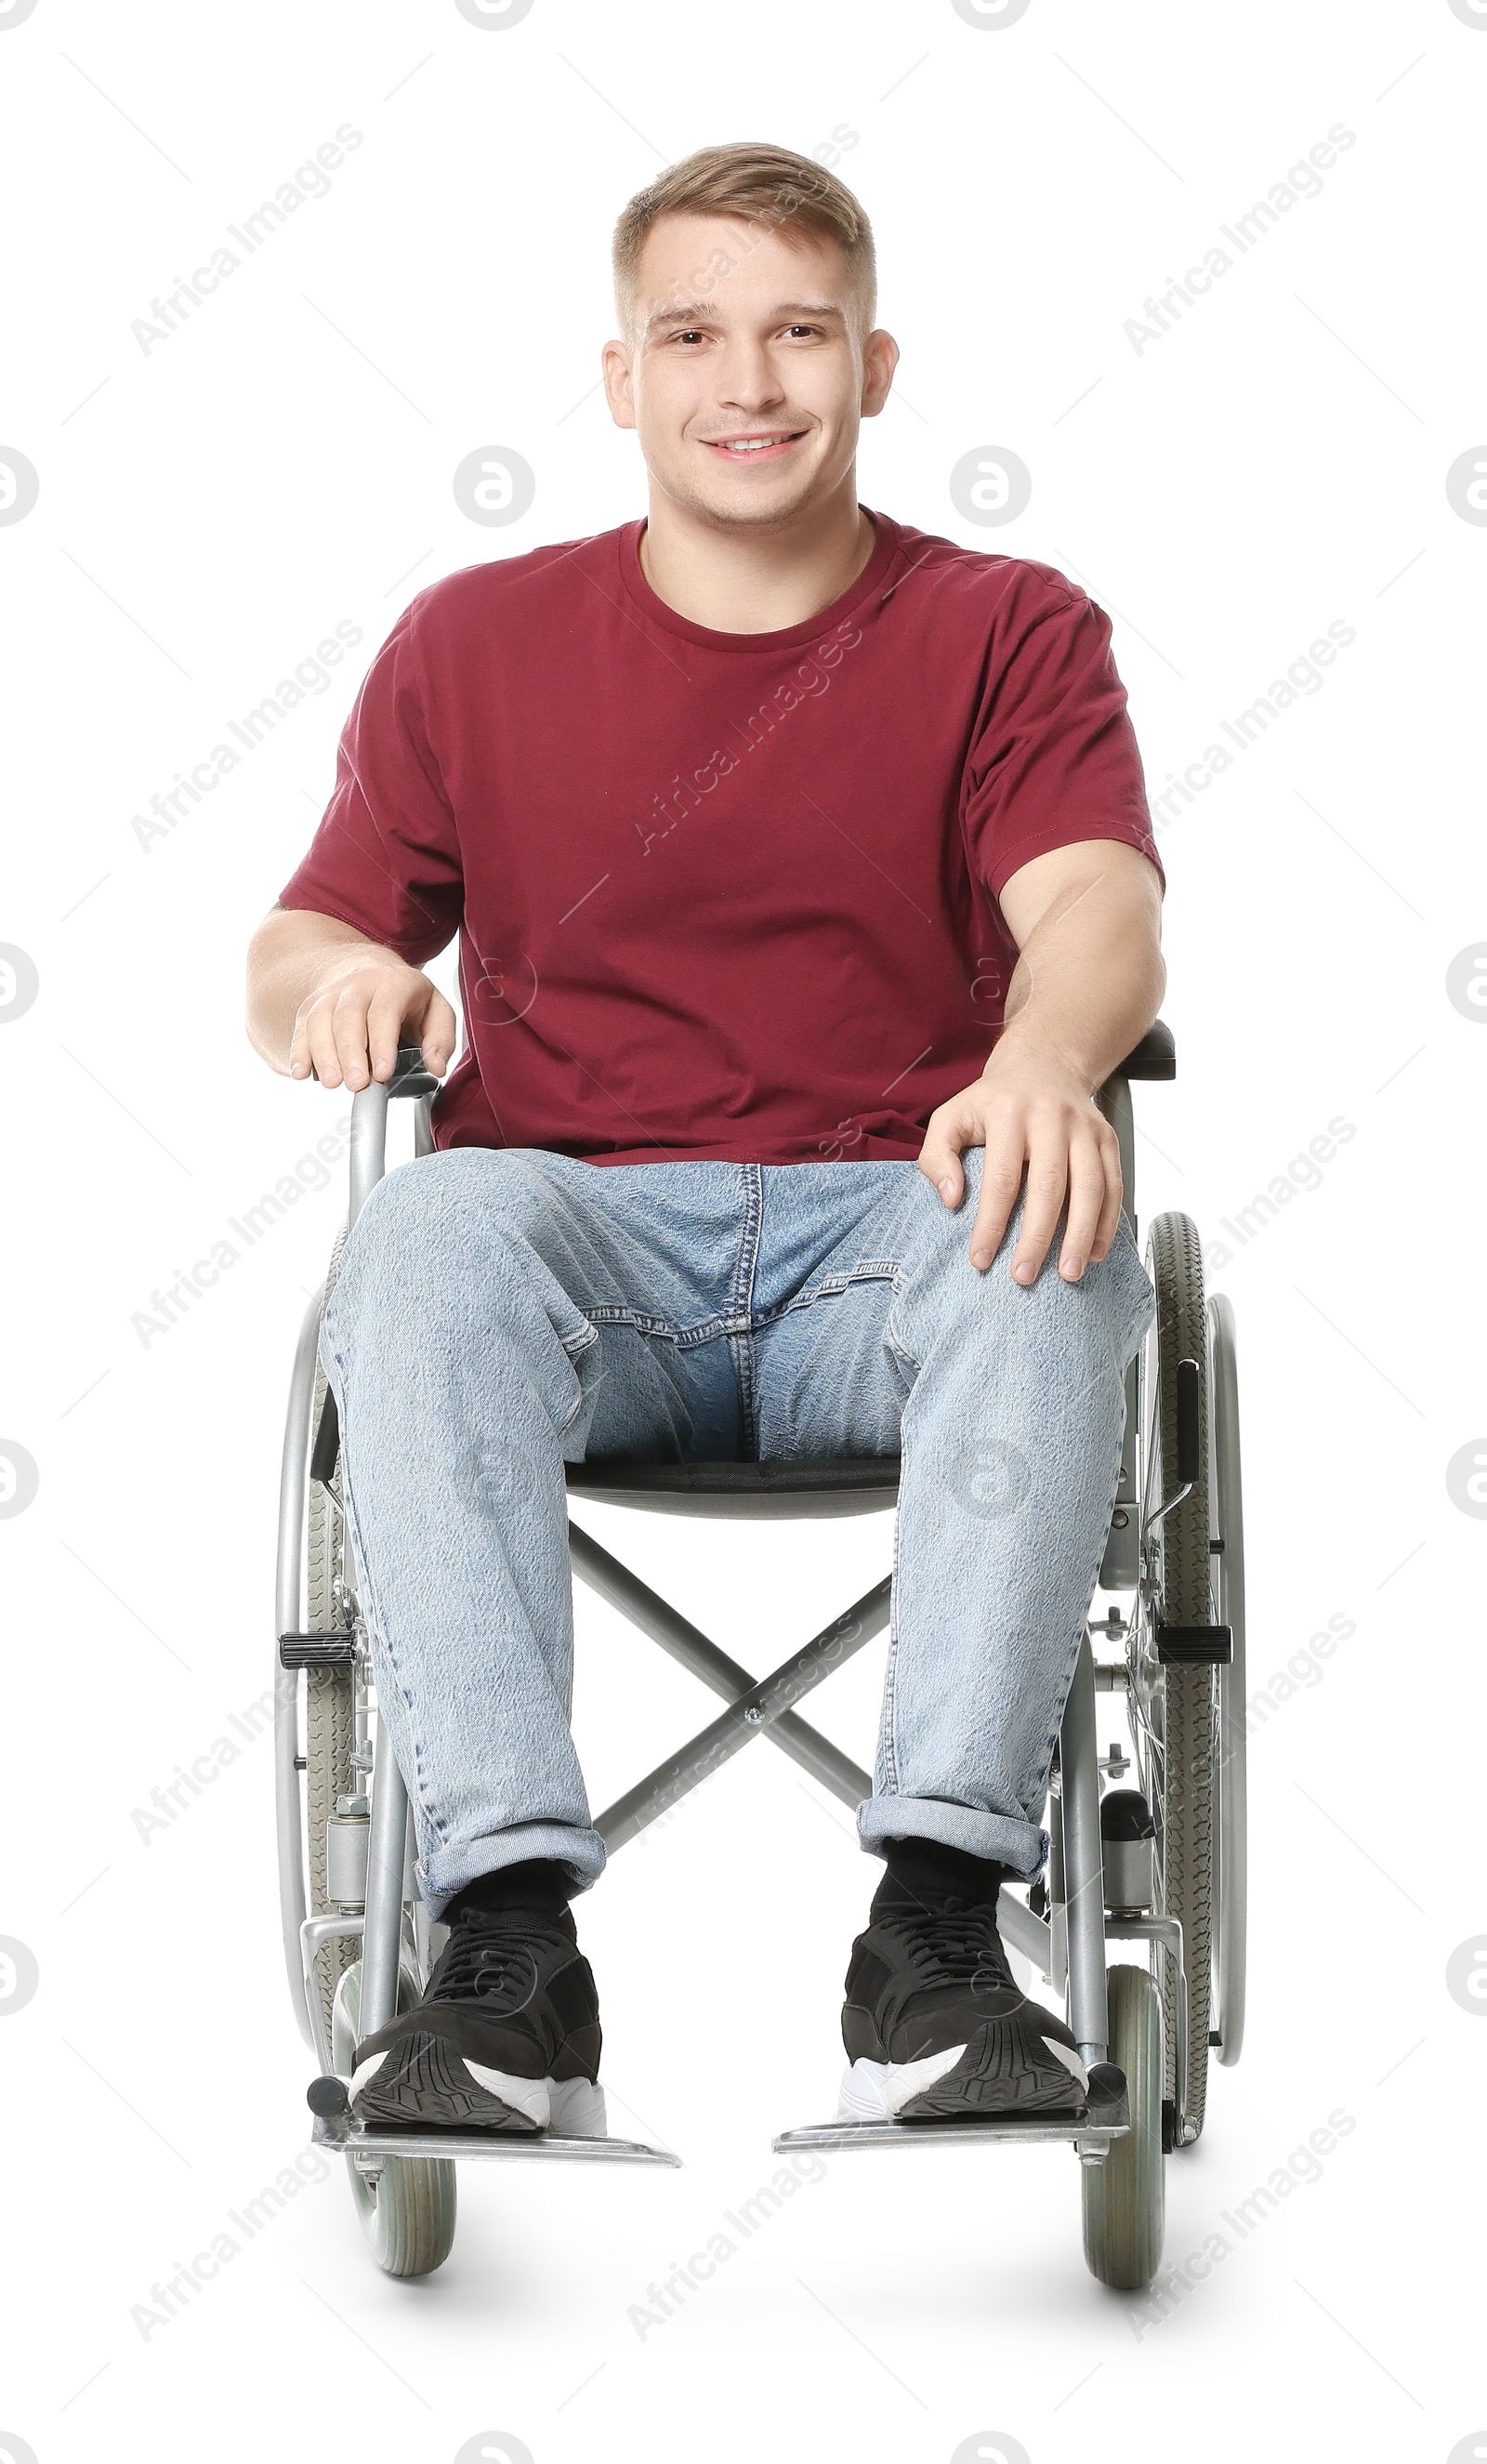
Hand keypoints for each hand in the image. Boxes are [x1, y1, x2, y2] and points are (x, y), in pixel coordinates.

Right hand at [289, 951, 457, 1091]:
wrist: (369, 968)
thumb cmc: (406, 997)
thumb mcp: (436, 1011)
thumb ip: (441, 1039)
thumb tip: (437, 1067)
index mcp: (395, 983)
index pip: (385, 1012)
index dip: (382, 1043)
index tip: (382, 1074)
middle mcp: (360, 984)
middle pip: (349, 1016)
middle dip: (350, 1053)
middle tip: (356, 1084)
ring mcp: (332, 993)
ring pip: (321, 1020)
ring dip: (323, 1053)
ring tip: (332, 1083)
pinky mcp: (312, 1005)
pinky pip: (302, 1026)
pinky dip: (299, 1051)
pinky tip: (301, 1072)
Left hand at [918, 1038, 1122, 1283]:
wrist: (1043, 1064)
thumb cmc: (991, 1103)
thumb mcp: (951, 1117)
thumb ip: (936, 1156)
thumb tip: (951, 1199)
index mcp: (1007, 1112)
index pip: (1000, 1179)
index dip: (991, 1224)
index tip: (981, 1260)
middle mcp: (1050, 1117)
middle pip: (1049, 1186)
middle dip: (1037, 1237)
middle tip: (1024, 1276)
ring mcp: (1084, 1127)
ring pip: (1090, 1186)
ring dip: (1081, 1234)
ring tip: (1069, 1273)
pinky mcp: (1107, 1137)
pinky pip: (1114, 1183)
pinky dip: (1107, 1221)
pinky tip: (1094, 1252)